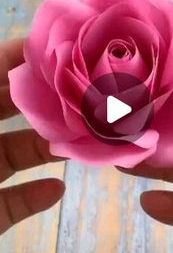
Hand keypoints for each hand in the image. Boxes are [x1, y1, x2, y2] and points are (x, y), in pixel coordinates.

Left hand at [0, 39, 64, 234]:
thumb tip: (16, 49)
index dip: (20, 59)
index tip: (56, 52)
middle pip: (9, 110)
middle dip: (46, 102)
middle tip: (83, 93)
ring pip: (17, 154)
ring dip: (48, 148)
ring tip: (80, 140)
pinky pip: (13, 203)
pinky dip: (35, 197)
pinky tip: (56, 189)